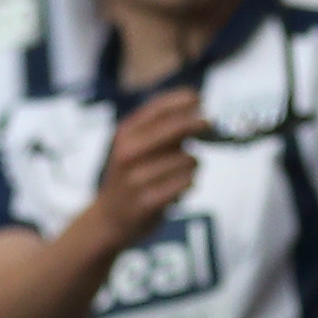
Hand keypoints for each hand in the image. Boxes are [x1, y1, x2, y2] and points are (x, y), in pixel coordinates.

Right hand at [79, 89, 207, 246]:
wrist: (108, 219)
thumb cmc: (130, 177)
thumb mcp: (135, 146)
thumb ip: (162, 129)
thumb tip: (197, 111)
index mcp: (125, 135)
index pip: (158, 108)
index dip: (182, 100)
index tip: (199, 98)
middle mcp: (128, 153)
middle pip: (175, 128)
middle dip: (197, 123)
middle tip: (209, 123)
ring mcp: (136, 179)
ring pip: (187, 159)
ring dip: (193, 164)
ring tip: (183, 171)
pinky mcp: (147, 203)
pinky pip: (186, 184)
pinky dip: (189, 183)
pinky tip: (180, 187)